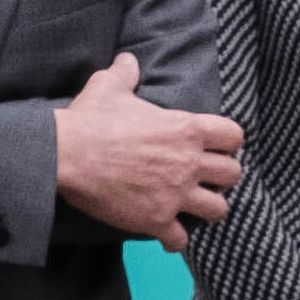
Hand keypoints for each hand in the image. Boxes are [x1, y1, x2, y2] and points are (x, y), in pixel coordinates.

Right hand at [52, 56, 242, 248]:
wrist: (65, 154)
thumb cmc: (90, 119)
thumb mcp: (109, 86)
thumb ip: (125, 74)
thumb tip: (127, 60)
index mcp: (186, 128)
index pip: (234, 136)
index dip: (228, 143)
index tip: (215, 147)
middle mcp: (188, 162)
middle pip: (233, 174)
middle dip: (222, 177)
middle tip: (205, 178)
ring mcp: (175, 194)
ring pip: (218, 210)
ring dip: (207, 208)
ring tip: (192, 206)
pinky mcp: (156, 219)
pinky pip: (181, 239)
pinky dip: (175, 239)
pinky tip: (166, 234)